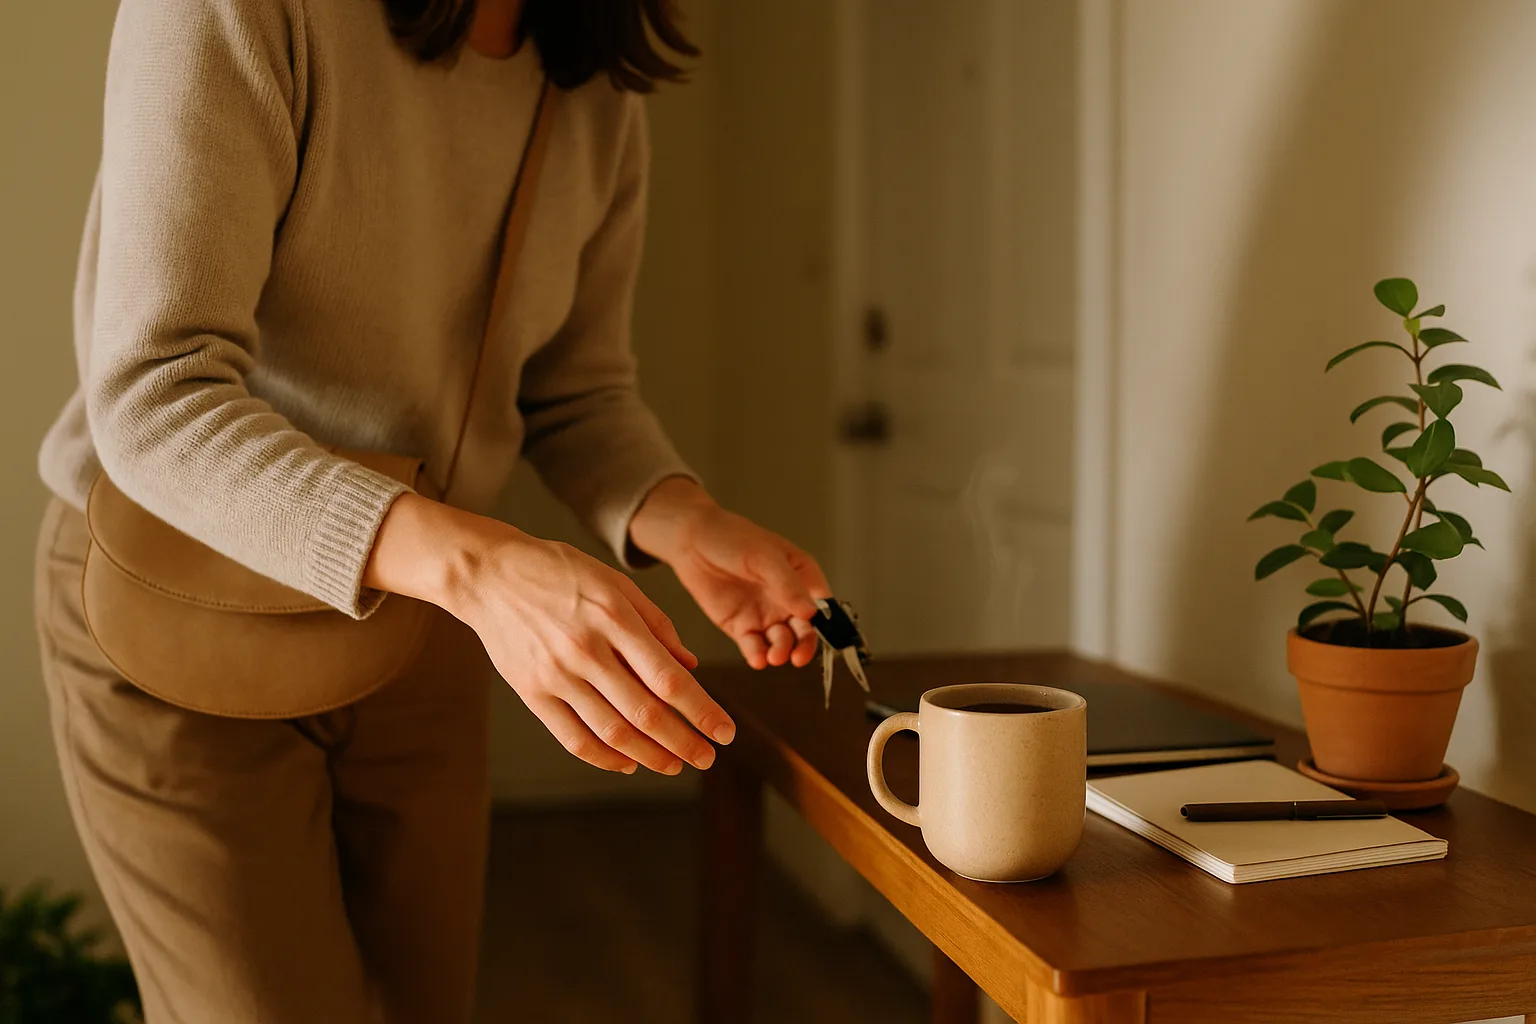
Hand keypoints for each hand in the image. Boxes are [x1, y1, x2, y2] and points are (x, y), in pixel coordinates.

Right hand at [365, 494, 735, 774]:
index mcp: (613, 617)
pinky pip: (573, 737)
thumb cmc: (559, 572)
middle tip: (707, 757)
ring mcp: (556, 675)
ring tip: (674, 765)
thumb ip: (656, 624)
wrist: (489, 575)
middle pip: (645, 712)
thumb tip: (690, 666)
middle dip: (683, 741)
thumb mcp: (615, 583)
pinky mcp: (532, 692)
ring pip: (612, 731)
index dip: (701, 710)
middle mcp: (586, 649)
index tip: (724, 731)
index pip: (667, 678)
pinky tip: (627, 764)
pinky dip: (603, 757)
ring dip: (649, 756)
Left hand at [629, 477, 832, 669]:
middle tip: (797, 656)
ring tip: (775, 656)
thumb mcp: (765, 557)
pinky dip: (758, 655)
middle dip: (804, 644)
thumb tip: (811, 612)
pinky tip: (758, 659)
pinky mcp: (742, 627)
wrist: (692, 542)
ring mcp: (765, 614)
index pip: (822, 603)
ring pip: (781, 641)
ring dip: (781, 651)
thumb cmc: (732, 538)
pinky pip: (754, 646)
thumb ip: (788, 585)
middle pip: (805, 629)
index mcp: (801, 576)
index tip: (821, 633)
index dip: (826, 621)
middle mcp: (786, 599)